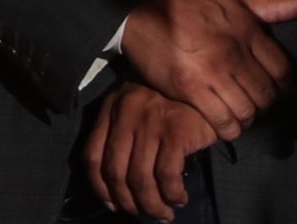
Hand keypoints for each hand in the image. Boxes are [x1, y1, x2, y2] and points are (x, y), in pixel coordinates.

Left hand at [82, 82, 216, 219]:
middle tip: (145, 215)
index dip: (100, 188)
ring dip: (152, 206)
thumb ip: (122, 136)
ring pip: (141, 179)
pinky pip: (167, 175)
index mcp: (110, 108)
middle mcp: (125, 112)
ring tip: (164, 213)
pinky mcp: (175, 129)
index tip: (113, 205)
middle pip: (115, 173)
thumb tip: (117, 187)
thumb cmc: (169, 103)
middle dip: (129, 203)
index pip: (91, 156)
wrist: (204, 86)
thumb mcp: (136, 111)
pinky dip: (172, 194)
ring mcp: (150, 120)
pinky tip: (179, 197)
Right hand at [121, 0, 296, 139]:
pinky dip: (230, 129)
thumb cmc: (190, 5)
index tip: (276, 88)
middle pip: (267, 95)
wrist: (142, 9)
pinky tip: (226, 120)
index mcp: (245, 29)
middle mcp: (232, 52)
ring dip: (248, 118)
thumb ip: (271, 5)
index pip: (283, 70)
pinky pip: (225, 123)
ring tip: (240, 111)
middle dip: (266, 103)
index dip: (284, 85)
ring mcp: (212, 73)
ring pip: (249, 112)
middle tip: (255, 100)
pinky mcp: (191, 89)